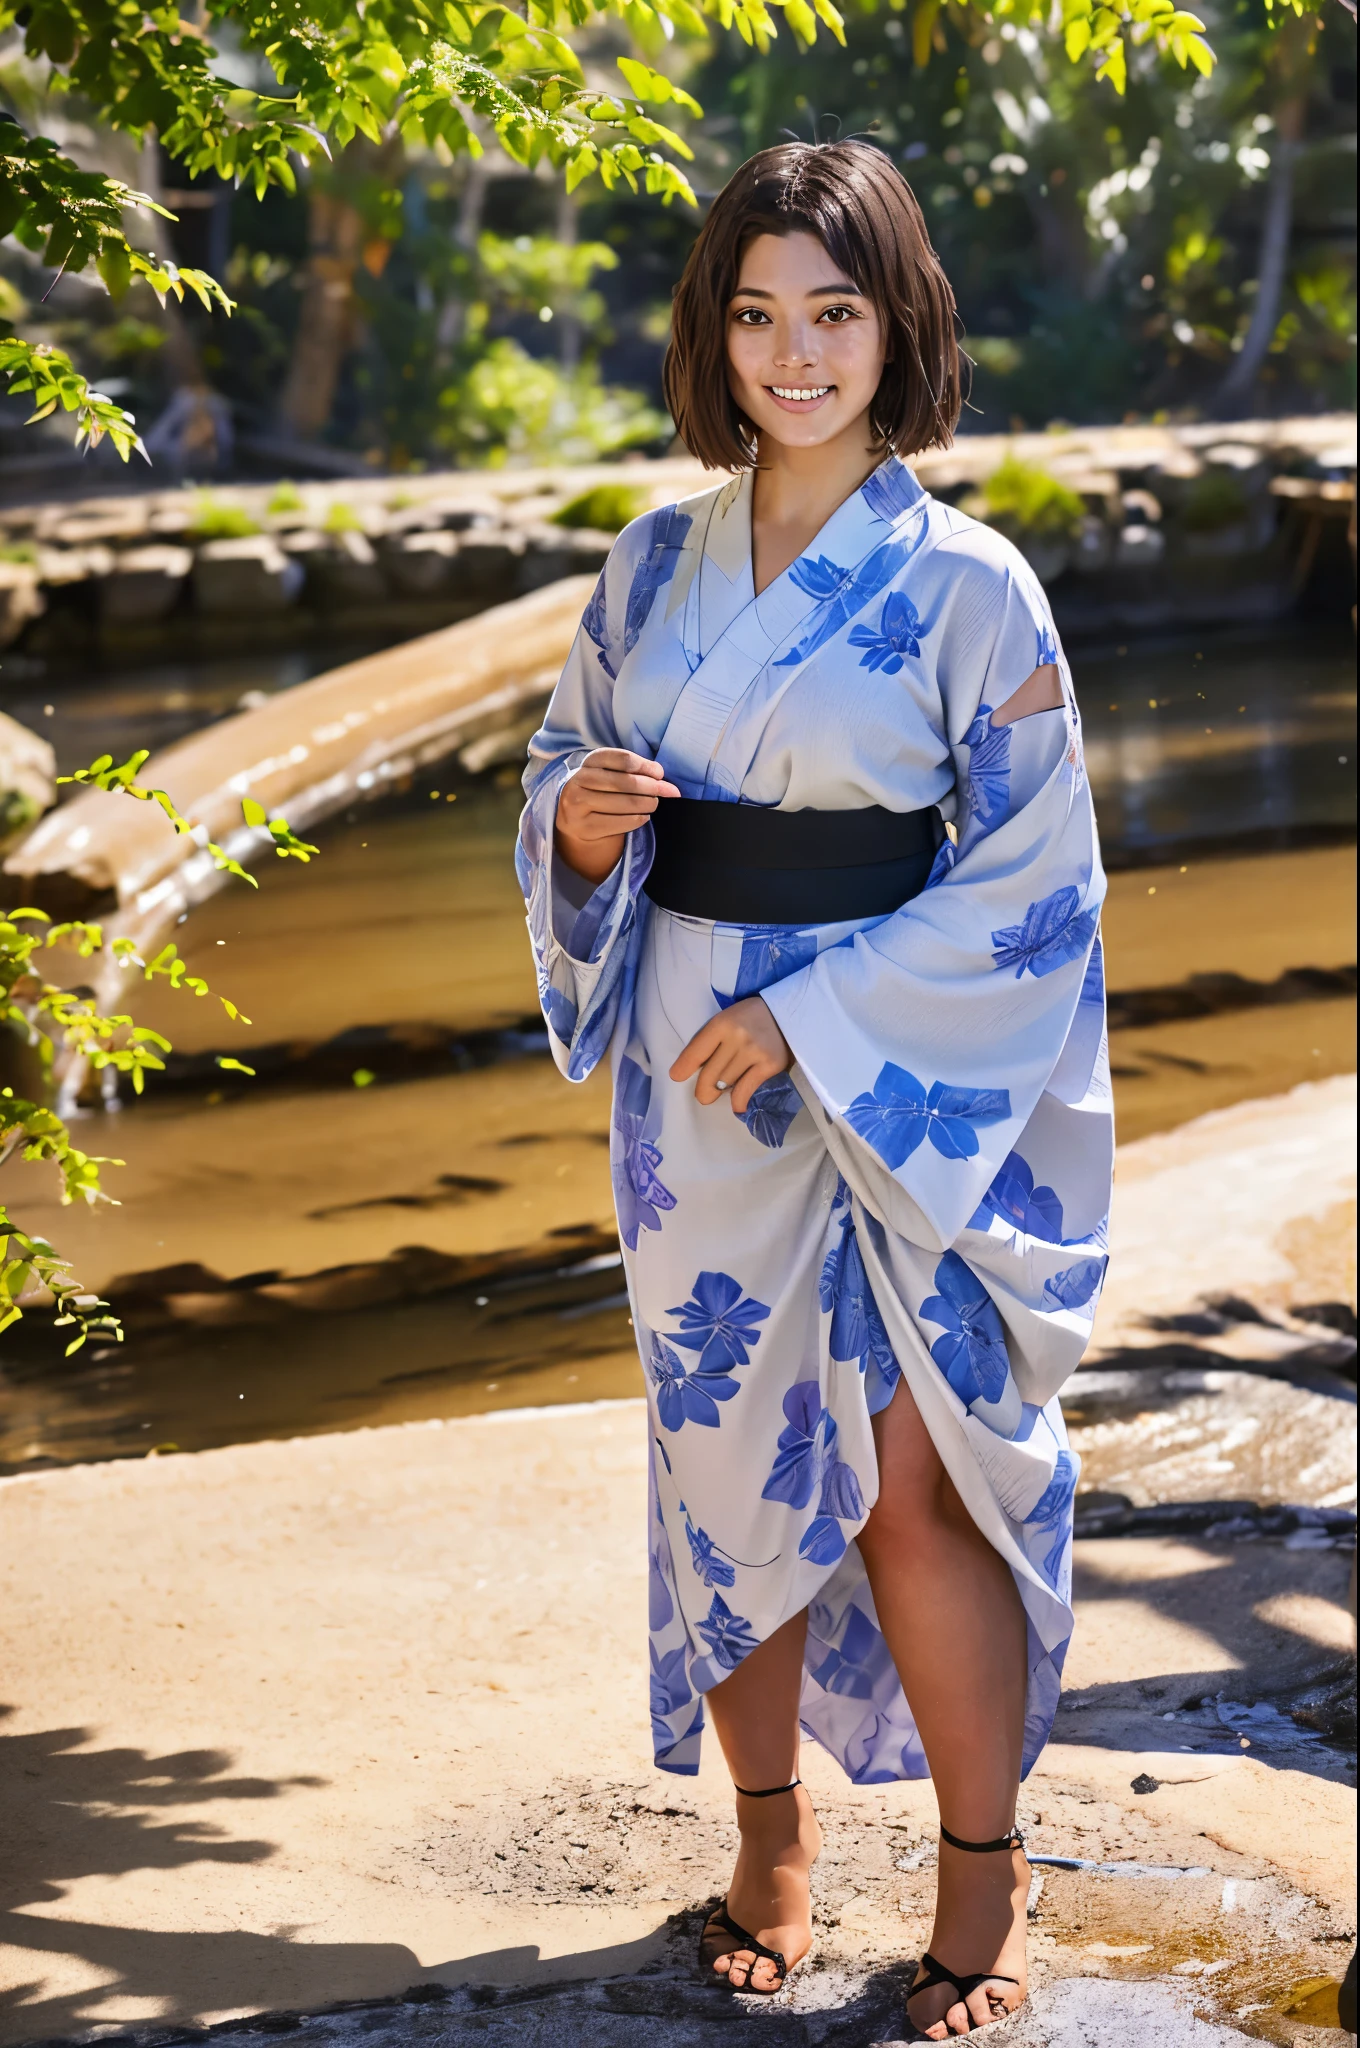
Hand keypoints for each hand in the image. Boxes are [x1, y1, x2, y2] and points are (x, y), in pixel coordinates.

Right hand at [555, 747, 679, 884]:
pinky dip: (639, 819)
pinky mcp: (585, 827)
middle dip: (653, 787)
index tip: (660, 774)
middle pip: (627, 782)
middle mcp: (580, 780)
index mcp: (589, 761)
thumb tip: (666, 784)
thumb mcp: (610, 774)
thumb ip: (635, 772)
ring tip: (653, 804)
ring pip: (627, 803)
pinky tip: (643, 816)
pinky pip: (622, 822)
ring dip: (648, 804)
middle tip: (666, 792)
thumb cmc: (601, 792)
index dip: (646, 766)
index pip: (623, 759)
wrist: (577, 821)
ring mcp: (578, 804)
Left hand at [669, 996, 792, 1113]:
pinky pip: (745, 1090)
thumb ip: (712, 1040)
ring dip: (721, 1092)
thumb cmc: (751, 1018)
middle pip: (709, 1075)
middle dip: (702, 1090)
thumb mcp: (727, 1019)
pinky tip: (737, 1106)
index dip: (683, 1068)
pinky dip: (738, 1102)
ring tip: (721, 1091)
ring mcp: (754, 1052)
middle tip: (704, 1095)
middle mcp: (737, 1038)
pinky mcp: (770, 1065)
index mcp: (721, 1024)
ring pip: (725, 1084)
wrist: (789, 1013)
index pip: (695, 1052)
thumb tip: (695, 1070)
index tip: (676, 1077)